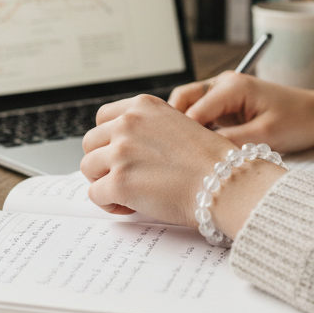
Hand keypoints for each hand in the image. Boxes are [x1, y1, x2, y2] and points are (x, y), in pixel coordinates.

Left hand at [81, 94, 235, 225]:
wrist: (224, 182)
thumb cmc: (211, 161)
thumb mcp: (178, 124)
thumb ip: (148, 128)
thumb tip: (125, 146)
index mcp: (143, 106)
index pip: (103, 117)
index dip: (108, 139)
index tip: (119, 154)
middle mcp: (129, 123)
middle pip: (91, 143)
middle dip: (103, 162)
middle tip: (124, 177)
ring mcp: (121, 152)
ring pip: (88, 167)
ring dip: (103, 182)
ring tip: (127, 194)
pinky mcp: (119, 181)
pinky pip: (95, 194)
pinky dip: (108, 204)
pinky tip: (129, 206)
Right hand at [168, 72, 313, 153]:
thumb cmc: (299, 121)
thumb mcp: (264, 137)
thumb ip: (229, 144)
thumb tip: (199, 157)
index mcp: (231, 86)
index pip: (191, 110)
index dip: (179, 134)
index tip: (173, 158)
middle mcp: (223, 84)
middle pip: (182, 101)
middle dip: (174, 127)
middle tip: (172, 156)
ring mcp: (224, 93)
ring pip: (189, 108)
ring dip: (185, 130)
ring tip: (184, 155)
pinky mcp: (228, 106)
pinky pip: (203, 116)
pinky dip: (197, 132)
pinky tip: (199, 152)